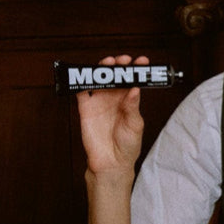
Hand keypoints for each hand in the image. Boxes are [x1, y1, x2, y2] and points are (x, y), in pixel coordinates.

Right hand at [77, 54, 146, 176]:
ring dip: (102, 69)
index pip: (133, 80)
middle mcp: (114, 98)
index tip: (142, 61)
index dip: (137, 69)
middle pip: (115, 76)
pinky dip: (81, 81)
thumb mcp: (135, 125)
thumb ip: (133, 107)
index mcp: (129, 100)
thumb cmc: (128, 145)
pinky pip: (81, 91)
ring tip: (109, 63)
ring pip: (99, 79)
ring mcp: (99, 102)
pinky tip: (86, 74)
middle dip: (119, 65)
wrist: (111, 162)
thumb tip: (134, 89)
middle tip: (123, 60)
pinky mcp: (85, 108)